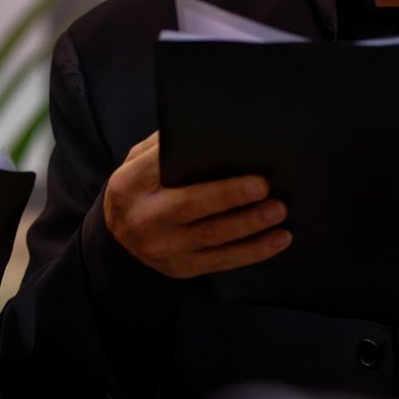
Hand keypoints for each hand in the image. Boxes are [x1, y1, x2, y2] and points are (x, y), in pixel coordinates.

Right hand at [102, 131, 290, 278]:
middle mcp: (143, 219)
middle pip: (192, 206)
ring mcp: (162, 248)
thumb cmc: (141, 186)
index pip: (167, 172)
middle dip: (233, 197)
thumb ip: (166, 146)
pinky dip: (254, 251)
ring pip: (213, 236)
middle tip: (268, 190)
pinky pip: (222, 261)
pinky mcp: (180, 268)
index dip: (201, 169)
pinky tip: (278, 239)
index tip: (240, 168)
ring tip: (279, 211)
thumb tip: (213, 129)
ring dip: (251, 225)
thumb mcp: (139, 160)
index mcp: (130, 185)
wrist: (119, 231)